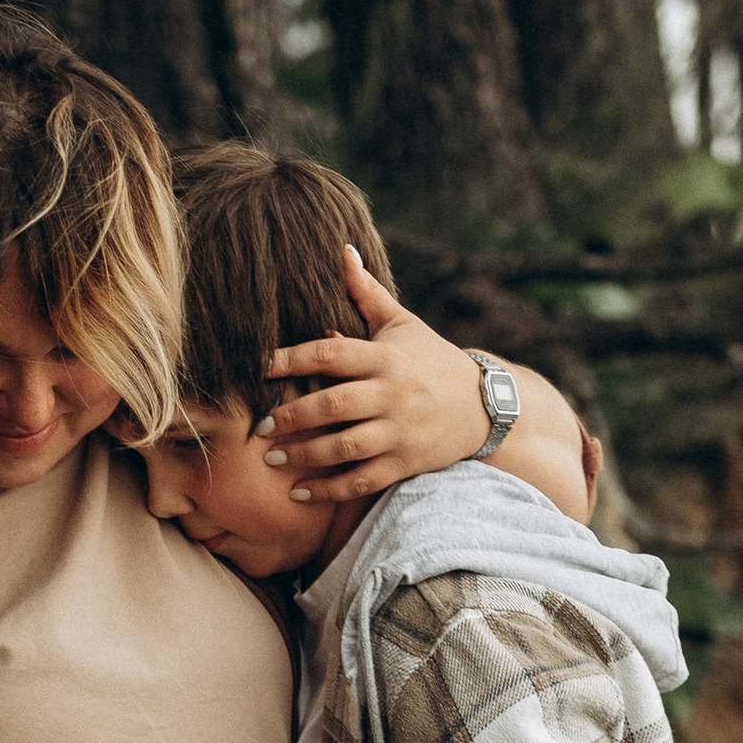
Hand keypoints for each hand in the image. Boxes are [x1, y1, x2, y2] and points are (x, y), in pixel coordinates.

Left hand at [254, 252, 490, 495]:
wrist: (484, 405)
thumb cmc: (431, 360)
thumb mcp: (403, 324)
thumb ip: (367, 294)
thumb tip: (343, 251)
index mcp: (385, 357)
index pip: (330, 354)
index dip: (291, 360)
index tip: (259, 367)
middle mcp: (392, 394)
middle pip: (334, 404)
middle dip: (292, 415)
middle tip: (259, 425)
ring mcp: (400, 431)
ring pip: (345, 446)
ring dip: (305, 454)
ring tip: (272, 457)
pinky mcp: (406, 462)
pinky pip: (362, 480)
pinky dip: (329, 489)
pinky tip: (299, 491)